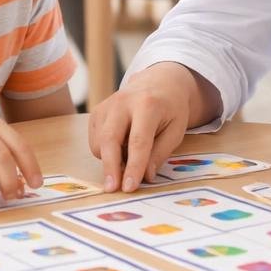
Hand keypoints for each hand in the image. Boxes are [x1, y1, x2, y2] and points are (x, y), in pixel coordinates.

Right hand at [87, 62, 196, 192]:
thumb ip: (160, 153)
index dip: (133, 166)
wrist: (158, 82)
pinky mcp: (96, 112)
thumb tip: (145, 176)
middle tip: (112, 188)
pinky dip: (105, 151)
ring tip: (129, 157)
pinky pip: (95, 140)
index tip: (129, 187)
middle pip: (110, 139)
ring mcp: (106, 105)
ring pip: (100, 143)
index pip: (138, 141)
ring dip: (111, 160)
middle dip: (110, 167)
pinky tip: (121, 147)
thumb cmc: (170, 108)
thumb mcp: (176, 130)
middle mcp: (122, 102)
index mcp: (147, 105)